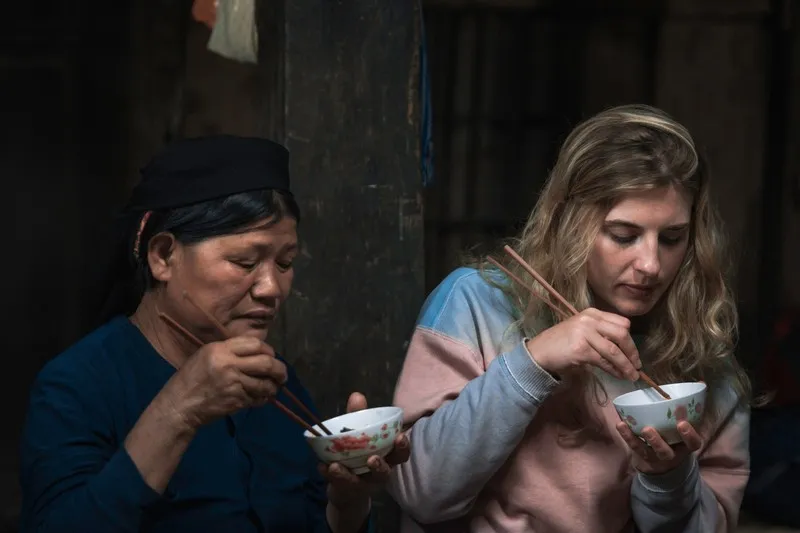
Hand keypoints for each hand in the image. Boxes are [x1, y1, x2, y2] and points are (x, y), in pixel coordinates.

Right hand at [160, 336, 286, 429]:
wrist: (180, 405)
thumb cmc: (191, 378)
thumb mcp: (206, 355)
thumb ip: (230, 350)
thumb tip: (257, 352)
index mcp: (221, 349)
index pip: (255, 344)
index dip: (268, 350)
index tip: (271, 356)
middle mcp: (229, 365)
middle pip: (266, 363)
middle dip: (280, 369)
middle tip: (282, 374)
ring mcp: (234, 384)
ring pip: (265, 383)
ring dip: (274, 387)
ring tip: (275, 388)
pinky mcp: (236, 401)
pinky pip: (257, 398)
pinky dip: (263, 398)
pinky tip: (262, 398)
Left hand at [320, 392, 410, 507]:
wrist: (347, 489)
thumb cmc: (359, 455)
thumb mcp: (360, 435)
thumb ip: (358, 417)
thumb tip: (357, 395)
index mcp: (387, 458)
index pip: (400, 454)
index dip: (403, 447)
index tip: (400, 437)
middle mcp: (378, 474)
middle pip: (385, 473)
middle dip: (380, 467)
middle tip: (372, 459)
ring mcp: (362, 485)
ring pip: (358, 483)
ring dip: (346, 475)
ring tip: (335, 466)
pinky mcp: (346, 491)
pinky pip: (337, 485)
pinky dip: (329, 475)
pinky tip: (321, 466)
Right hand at [525, 307, 641, 380]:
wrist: (539, 352)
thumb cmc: (561, 343)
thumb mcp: (582, 331)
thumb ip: (601, 333)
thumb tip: (625, 349)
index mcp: (592, 313)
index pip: (621, 322)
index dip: (631, 339)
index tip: (633, 353)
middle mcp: (589, 320)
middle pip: (622, 334)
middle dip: (632, 352)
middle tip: (637, 366)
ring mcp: (584, 333)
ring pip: (614, 350)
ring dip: (626, 365)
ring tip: (631, 375)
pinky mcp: (581, 349)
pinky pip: (604, 361)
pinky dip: (614, 370)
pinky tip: (618, 375)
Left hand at [616, 420, 702, 474]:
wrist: (665, 461)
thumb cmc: (677, 435)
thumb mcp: (686, 428)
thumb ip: (687, 413)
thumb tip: (698, 385)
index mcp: (686, 446)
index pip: (693, 444)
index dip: (689, 435)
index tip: (682, 423)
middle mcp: (671, 454)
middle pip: (665, 452)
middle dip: (657, 442)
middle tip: (647, 429)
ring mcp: (655, 457)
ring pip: (646, 451)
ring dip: (635, 440)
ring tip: (624, 425)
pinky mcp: (642, 455)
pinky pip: (633, 447)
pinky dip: (626, 435)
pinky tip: (620, 424)